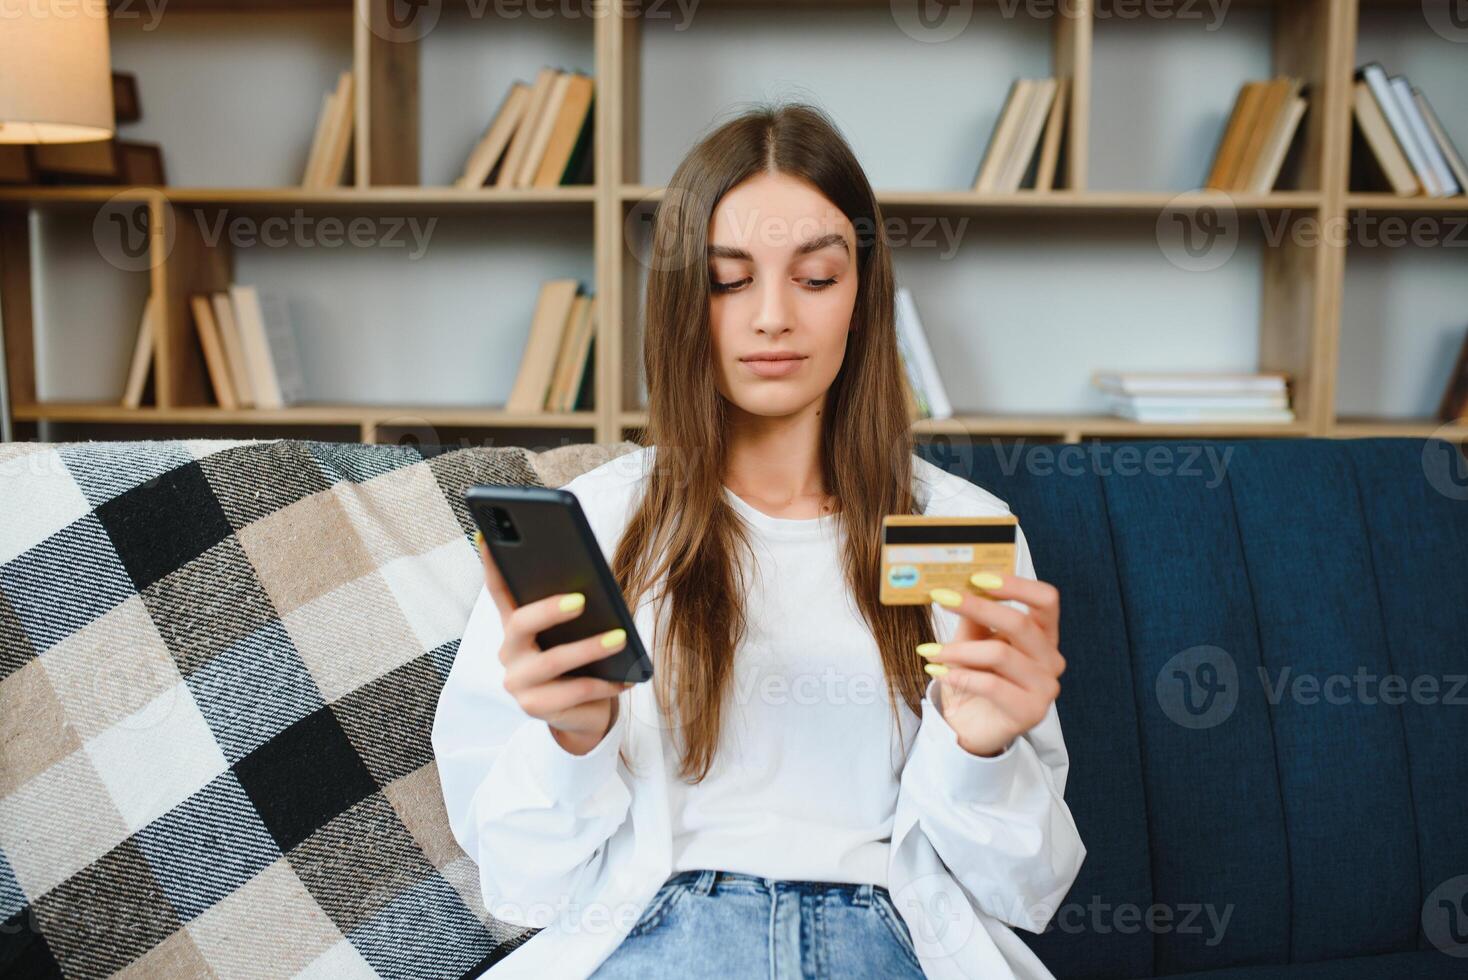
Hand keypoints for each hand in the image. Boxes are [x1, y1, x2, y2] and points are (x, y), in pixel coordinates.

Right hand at [476, 529, 630, 755]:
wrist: (585, 714)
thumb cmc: (583, 663)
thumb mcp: (578, 634)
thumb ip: (579, 611)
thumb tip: (598, 590)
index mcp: (516, 627)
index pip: (500, 590)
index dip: (491, 564)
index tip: (488, 534)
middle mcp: (510, 652)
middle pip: (520, 624)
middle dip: (549, 610)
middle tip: (580, 600)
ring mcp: (518, 682)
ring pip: (553, 661)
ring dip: (590, 649)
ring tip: (620, 639)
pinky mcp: (535, 708)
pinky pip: (574, 692)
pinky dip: (604, 683)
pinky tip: (626, 678)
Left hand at [923, 573, 1064, 757]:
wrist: (969, 725)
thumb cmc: (974, 678)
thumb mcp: (971, 640)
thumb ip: (972, 615)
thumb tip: (956, 584)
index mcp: (1043, 635)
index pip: (1046, 600)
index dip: (1015, 585)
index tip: (977, 577)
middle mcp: (1051, 659)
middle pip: (1021, 623)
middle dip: (978, 608)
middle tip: (943, 599)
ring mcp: (1045, 687)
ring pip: (1000, 654)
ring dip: (959, 650)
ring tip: (931, 652)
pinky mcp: (1031, 712)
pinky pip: (992, 685)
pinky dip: (960, 675)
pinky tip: (940, 673)